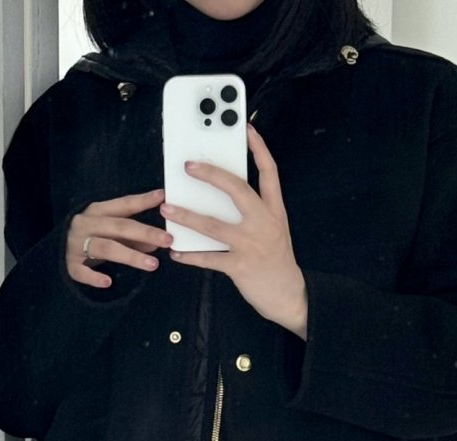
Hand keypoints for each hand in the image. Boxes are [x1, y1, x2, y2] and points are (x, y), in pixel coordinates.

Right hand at [66, 189, 173, 289]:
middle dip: (145, 233)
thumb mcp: (112, 233)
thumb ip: (134, 237)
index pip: (123, 205)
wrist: (59, 250)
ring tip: (153, 264)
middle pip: (119, 227)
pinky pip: (82, 272)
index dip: (142, 201)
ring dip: (131, 256)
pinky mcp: (70, 264)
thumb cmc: (92, 238)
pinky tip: (108, 282)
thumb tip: (158, 242)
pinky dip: (94, 277)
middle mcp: (86, 224)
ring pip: (106, 248)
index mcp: (97, 211)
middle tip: (167, 240)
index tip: (163, 198)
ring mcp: (77, 244)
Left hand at [160, 123, 308, 338]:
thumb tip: (222, 196)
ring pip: (213, 225)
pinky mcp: (239, 267)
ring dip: (186, 216)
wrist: (289, 295)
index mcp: (274, 210)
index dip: (259, 148)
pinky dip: (189, 255)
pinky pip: (208, 258)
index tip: (246, 128)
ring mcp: (251, 244)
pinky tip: (175, 251)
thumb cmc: (277, 261)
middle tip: (188, 166)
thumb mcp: (274, 230)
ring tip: (167, 209)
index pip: (269, 171)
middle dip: (211, 175)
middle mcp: (263, 223)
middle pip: (236, 189)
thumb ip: (255, 212)